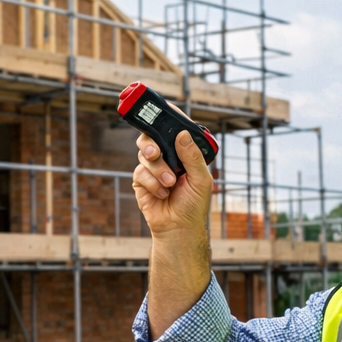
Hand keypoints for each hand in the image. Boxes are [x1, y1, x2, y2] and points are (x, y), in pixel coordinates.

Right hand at [132, 125, 213, 240]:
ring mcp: (153, 168)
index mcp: (183, 153)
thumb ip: (192, 156)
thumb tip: (182, 134)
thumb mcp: (201, 180)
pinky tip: (162, 193)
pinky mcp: (141, 181)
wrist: (179, 228)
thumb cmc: (194, 205)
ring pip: (145, 154)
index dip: (166, 121)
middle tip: (156, 153)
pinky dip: (152, 183)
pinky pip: (140, 172)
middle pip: (151, 137)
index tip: (163, 113)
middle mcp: (167, 158)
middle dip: (152, 144)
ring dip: (158, 170)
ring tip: (170, 183)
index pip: (173, 131)